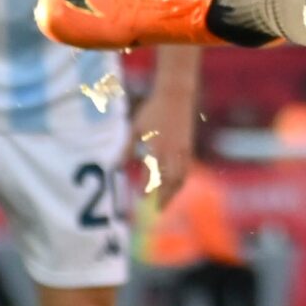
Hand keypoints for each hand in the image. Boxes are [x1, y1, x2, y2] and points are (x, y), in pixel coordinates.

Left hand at [130, 85, 195, 204]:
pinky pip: (185, 170)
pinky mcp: (189, 147)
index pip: (152, 174)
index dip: (148, 188)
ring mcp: (183, 150)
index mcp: (157, 147)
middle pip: (170, 181)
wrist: (176, 96)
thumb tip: (116, 167)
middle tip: (157, 210)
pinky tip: (173, 186)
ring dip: (174, 192)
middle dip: (164, 197)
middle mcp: (172, 152)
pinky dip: (180, 182)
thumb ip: (126, 149)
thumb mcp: (134, 128)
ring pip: (181, 178)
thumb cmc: (152, 110)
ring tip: (166, 202)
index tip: (142, 199)